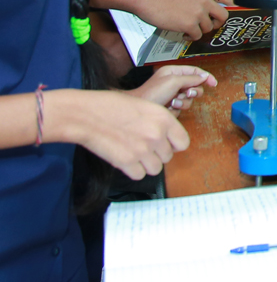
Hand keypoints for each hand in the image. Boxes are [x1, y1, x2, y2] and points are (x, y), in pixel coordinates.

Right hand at [45, 89, 189, 179]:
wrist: (87, 114)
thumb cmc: (111, 106)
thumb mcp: (144, 105)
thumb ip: (159, 121)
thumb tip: (168, 138)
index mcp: (163, 118)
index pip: (183, 142)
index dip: (174, 144)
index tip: (167, 142)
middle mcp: (156, 135)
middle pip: (168, 157)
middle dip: (157, 153)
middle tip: (142, 143)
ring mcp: (142, 151)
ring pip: (156, 169)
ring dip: (147, 163)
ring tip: (134, 150)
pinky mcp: (127, 163)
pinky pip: (140, 175)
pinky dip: (133, 170)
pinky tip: (125, 157)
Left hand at [129, 65, 217, 113]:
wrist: (140, 112)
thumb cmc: (153, 93)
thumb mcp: (173, 81)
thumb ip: (190, 78)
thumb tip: (204, 77)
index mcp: (173, 72)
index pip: (194, 71)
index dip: (205, 76)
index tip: (213, 84)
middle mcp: (173, 82)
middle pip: (194, 86)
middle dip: (192, 92)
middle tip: (187, 94)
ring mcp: (172, 95)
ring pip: (189, 99)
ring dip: (183, 102)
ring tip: (172, 102)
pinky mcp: (170, 107)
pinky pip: (181, 108)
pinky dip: (176, 109)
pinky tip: (168, 109)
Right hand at [134, 0, 231, 39]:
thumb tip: (205, 8)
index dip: (228, 7)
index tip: (225, 13)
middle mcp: (204, 0)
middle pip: (223, 16)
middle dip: (216, 23)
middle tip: (207, 26)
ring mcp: (198, 12)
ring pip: (208, 28)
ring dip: (199, 30)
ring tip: (187, 28)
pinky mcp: (190, 24)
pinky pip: (197, 36)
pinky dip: (190, 37)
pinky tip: (182, 32)